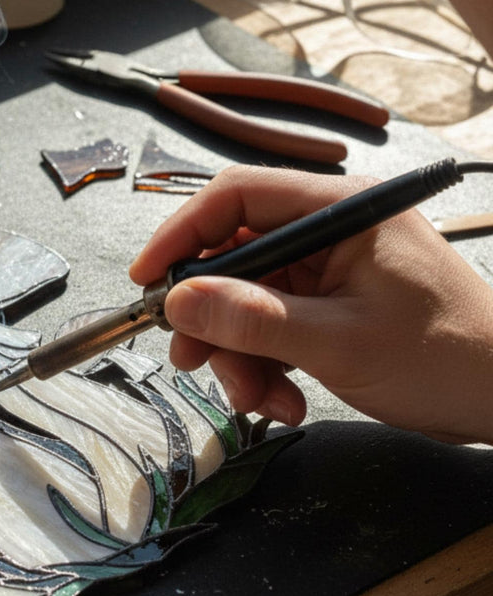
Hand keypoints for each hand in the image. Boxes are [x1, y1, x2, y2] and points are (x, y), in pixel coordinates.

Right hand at [129, 165, 492, 443]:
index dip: (181, 234)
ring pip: (244, 298)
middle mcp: (326, 229)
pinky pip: (267, 325)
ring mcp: (325, 267)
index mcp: (338, 209)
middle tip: (194, 359)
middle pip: (232, 255)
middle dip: (210, 314)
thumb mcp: (340, 342)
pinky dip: (262, 364)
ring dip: (237, 352)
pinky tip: (282, 398)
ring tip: (257, 398)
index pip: (236, 196)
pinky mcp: (325, 302)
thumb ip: (254, 321)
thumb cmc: (448, 358)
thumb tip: (177, 301)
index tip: (148, 279)